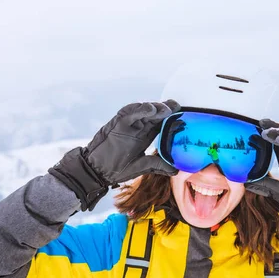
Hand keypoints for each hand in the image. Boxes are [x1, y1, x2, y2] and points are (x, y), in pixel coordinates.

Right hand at [49, 100, 179, 210]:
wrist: (96, 171)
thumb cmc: (116, 168)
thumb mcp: (142, 167)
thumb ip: (158, 165)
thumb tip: (176, 169)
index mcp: (143, 135)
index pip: (160, 123)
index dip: (171, 118)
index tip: (182, 114)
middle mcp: (136, 127)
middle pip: (153, 114)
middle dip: (166, 108)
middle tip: (176, 106)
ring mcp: (126, 124)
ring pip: (143, 110)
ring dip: (155, 108)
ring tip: (166, 109)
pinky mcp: (116, 124)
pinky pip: (128, 113)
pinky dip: (139, 109)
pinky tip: (151, 109)